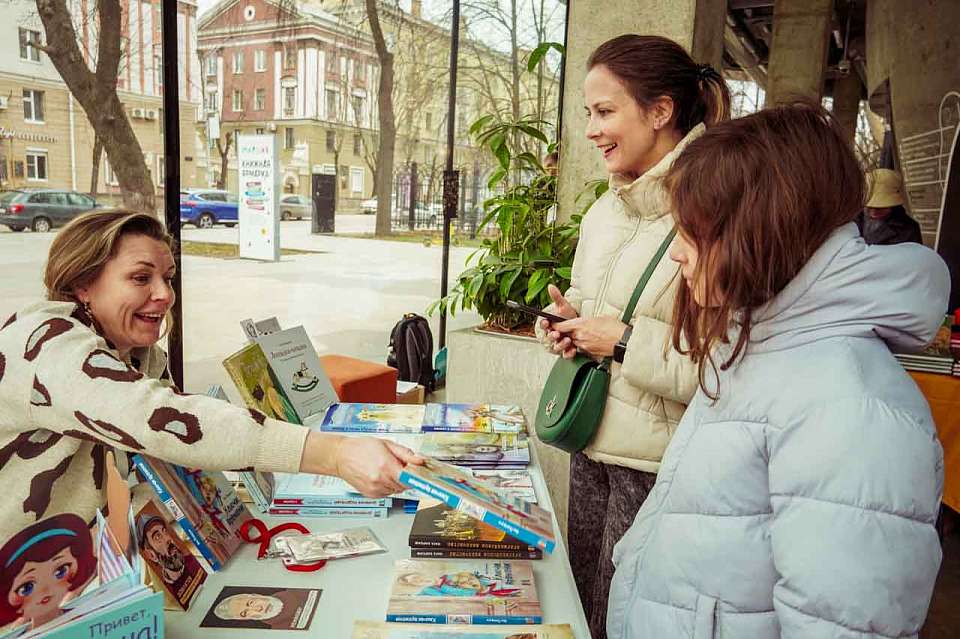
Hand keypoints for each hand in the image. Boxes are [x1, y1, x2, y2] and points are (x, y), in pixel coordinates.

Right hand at [300, 432, 423, 497]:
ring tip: (387, 469)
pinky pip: (388, 493)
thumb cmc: (361, 448)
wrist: (340, 456)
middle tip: (401, 466)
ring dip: (398, 481)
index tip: (423, 476)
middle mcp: (380, 480)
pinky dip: (389, 486)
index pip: (410, 478)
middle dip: (407, 476)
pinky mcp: (371, 494)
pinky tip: (381, 475)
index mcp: (386, 466)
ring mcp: (375, 489)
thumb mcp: (386, 444)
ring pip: (397, 490)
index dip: (417, 476)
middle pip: (405, 484)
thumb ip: (405, 454)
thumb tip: (420, 460)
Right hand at [540, 285, 578, 357]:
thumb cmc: (570, 317)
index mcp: (550, 325)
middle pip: (548, 337)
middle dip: (552, 336)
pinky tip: (573, 350)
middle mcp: (553, 335)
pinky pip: (565, 354)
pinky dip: (568, 353)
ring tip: (567, 340)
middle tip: (557, 333)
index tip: (546, 322)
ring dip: (560, 345)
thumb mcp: (564, 307)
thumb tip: (550, 286)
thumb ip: (557, 297)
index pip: (543, 325)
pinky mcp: (566, 350)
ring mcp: (559, 344)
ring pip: (556, 347)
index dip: (544, 324)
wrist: (582, 327)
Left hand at [553, 316, 628, 357]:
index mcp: (581, 324)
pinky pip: (581, 348)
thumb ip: (587, 320)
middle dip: (565, 333)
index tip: (553, 324)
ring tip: (583, 335)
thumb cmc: (614, 327)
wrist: (623, 341)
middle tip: (567, 330)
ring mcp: (584, 345)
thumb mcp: (600, 317)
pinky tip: (590, 341)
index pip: (561, 326)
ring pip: (573, 342)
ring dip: (574, 339)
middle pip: (565, 335)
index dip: (555, 325)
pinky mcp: (589, 352)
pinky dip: (582, 345)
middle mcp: (580, 335)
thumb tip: (583, 322)